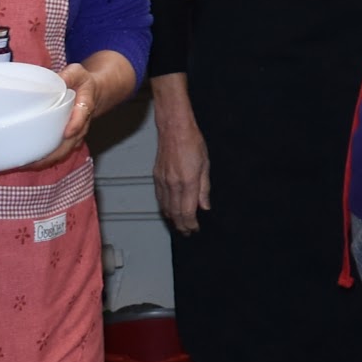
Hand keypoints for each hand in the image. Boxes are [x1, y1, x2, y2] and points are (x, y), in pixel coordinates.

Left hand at [24, 63, 101, 171]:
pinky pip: (60, 151)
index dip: (76, 123)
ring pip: (64, 150)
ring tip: (27, 165)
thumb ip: (68, 75)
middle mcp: (82, 123)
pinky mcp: (69, 139)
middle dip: (54, 153)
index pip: (83, 115)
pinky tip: (30, 162)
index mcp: (85, 105)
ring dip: (48, 159)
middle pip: (71, 142)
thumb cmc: (83, 83)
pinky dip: (46, 159)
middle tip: (34, 160)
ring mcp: (76, 133)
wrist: (94, 93)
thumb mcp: (78, 73)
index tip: (68, 132)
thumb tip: (53, 79)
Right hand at [150, 75, 209, 233]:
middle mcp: (173, 184)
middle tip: (187, 232)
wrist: (174, 129)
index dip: (191, 224)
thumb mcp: (205, 165)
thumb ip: (204, 189)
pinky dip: (164, 208)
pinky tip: (169, 211)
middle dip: (181, 225)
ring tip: (179, 225)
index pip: (188, 211)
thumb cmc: (192, 143)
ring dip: (172, 219)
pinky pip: (160, 198)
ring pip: (165, 207)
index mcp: (187, 182)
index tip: (195, 230)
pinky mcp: (156, 177)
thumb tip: (204, 206)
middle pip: (175, 213)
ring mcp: (162, 181)